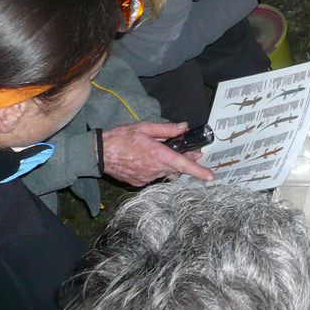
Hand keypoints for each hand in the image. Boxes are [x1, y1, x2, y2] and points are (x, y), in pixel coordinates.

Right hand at [100, 122, 214, 185]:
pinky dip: (156, 169)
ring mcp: (146, 178)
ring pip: (166, 173)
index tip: (211, 177)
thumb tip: (184, 127)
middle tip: (191, 152)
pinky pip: (154, 176)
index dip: (199, 171)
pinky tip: (148, 160)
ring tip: (165, 153)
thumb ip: (167, 129)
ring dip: (170, 165)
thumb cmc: (121, 137)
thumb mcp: (145, 128)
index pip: (183, 165)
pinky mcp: (139, 183)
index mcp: (158, 155)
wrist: (98, 153)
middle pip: (178, 169)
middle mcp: (155, 169)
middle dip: (186, 161)